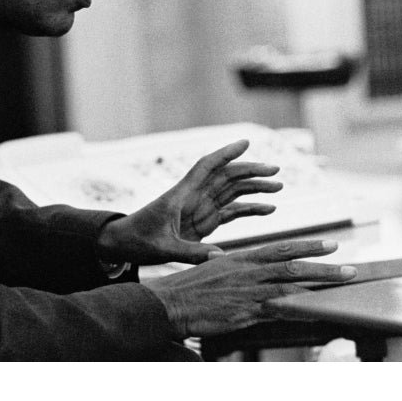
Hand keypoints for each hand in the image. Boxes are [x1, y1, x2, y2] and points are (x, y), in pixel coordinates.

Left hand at [97, 139, 283, 264]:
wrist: (123, 244)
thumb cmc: (137, 241)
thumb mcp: (162, 249)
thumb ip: (189, 253)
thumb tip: (219, 258)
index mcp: (182, 195)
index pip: (206, 167)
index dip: (226, 154)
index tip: (246, 142)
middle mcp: (194, 197)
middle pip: (226, 177)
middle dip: (251, 171)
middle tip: (275, 170)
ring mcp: (201, 208)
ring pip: (232, 191)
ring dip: (255, 188)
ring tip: (279, 186)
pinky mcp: (204, 222)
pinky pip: (231, 212)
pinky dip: (250, 209)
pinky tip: (268, 209)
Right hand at [144, 239, 356, 337]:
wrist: (169, 302)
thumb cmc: (190, 288)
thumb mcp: (218, 270)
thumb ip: (241, 271)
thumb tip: (257, 273)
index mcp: (244, 259)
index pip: (282, 249)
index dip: (308, 247)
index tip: (330, 245)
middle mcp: (249, 272)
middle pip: (293, 265)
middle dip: (324, 266)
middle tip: (349, 267)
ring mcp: (248, 292)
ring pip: (291, 286)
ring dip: (320, 285)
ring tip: (342, 285)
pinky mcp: (244, 312)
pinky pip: (278, 312)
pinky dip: (299, 311)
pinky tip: (316, 313)